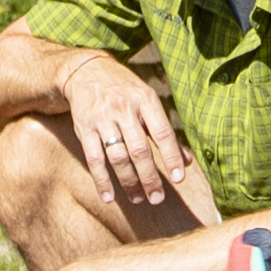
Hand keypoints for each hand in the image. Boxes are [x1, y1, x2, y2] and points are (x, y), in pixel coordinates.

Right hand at [52, 47, 192, 217]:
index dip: (172, 156)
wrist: (86, 71)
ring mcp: (102, 118)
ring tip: (138, 198)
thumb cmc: (124, 90)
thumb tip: (187, 162)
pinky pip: (94, 159)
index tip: (179, 178)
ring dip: (129, 182)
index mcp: (145, 99)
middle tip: (157, 198)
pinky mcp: (84, 128)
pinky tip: (109, 197)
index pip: (163, 132)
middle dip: (150, 177)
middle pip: (139, 150)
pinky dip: (102, 180)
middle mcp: (124, 108)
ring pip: (117, 157)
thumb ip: (165, 131)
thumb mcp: (147, 101)